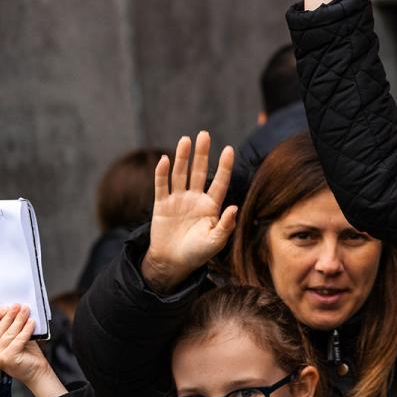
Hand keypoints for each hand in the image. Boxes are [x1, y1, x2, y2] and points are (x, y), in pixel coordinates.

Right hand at [0, 305, 67, 396]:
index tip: (6, 304)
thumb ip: (11, 326)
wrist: (37, 373)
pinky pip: (18, 340)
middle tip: (17, 305)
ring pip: (8, 334)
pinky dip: (26, 329)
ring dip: (18, 320)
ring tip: (26, 310)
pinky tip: (32, 322)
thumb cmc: (27, 353)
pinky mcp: (8, 358)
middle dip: (9, 315)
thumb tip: (14, 307)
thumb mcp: (15, 338)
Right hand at [140, 132, 236, 292]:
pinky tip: (166, 160)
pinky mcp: (161, 204)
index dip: (224, 166)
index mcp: (211, 205)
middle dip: (201, 153)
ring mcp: (178, 199)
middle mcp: (195, 198)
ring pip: (180, 174)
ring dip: (182, 157)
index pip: (220, 181)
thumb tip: (235, 208)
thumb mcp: (215, 241)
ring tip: (185, 140)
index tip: (229, 149)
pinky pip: (161, 186)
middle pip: (199, 171)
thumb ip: (225, 225)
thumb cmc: (198, 253)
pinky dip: (163, 173)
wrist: (173, 262)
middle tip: (204, 134)